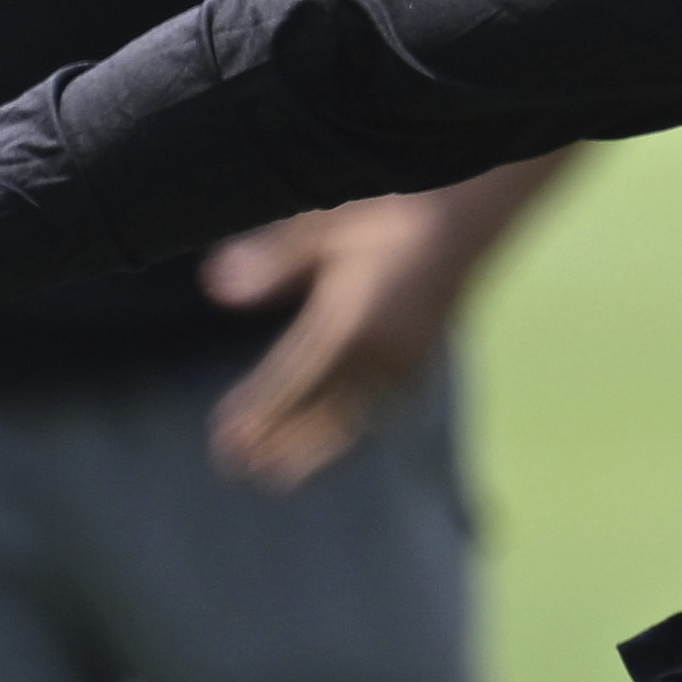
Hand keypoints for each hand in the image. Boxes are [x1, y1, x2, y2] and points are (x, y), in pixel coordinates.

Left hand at [197, 192, 494, 491]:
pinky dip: (351, 428)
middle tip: (239, 466)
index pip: (291, 380)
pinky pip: (381, 409)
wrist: (469, 209)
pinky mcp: (422, 357)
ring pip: (353, 417)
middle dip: (279, 440)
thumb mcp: (325, 222)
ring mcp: (406, 361)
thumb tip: (213, 286)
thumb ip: (273, 260)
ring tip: (280, 475)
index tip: (223, 438)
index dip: (256, 412)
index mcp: (351, 325)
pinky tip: (340, 434)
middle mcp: (380, 355)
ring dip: (314, 447)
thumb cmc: (392, 207)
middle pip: (319, 411)